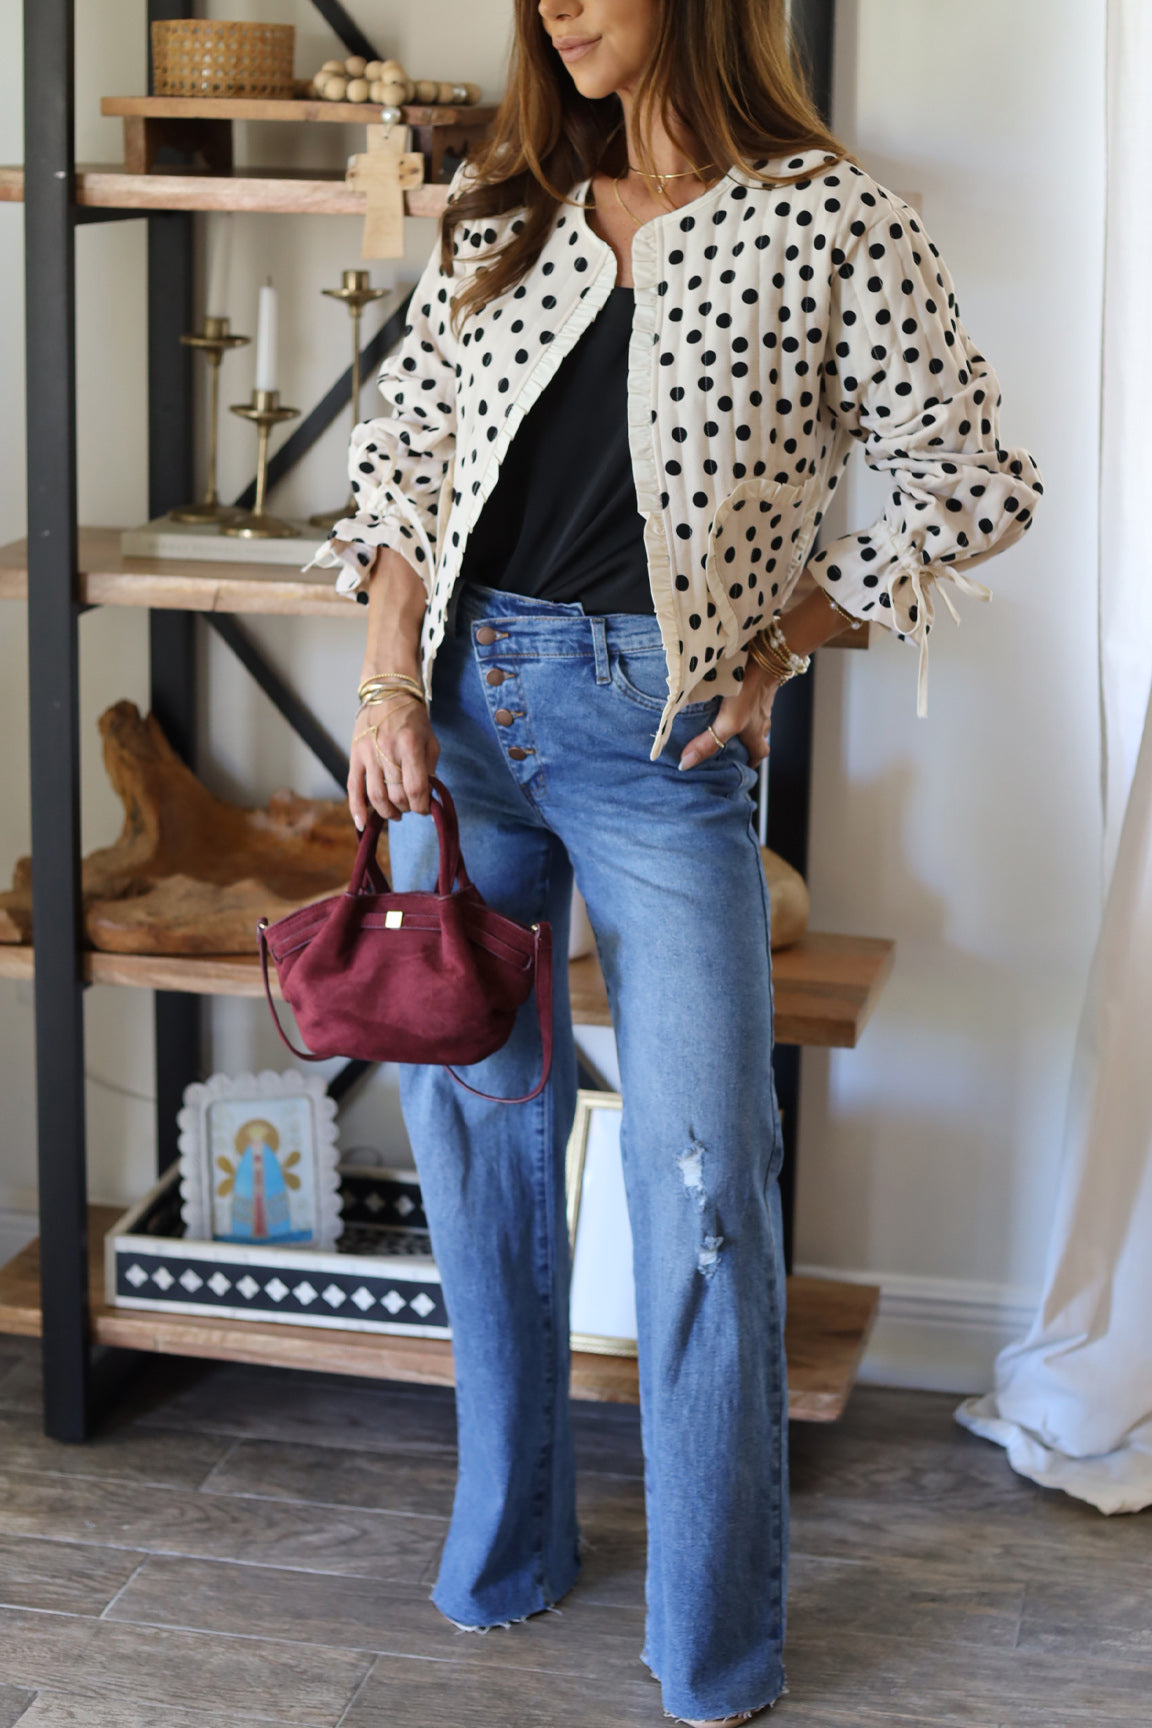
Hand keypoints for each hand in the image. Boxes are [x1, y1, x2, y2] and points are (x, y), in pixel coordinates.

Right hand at [349, 691, 440, 825]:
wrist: (387, 692)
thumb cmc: (413, 718)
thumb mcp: (430, 739)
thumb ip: (430, 768)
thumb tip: (427, 796)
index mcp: (409, 745)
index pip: (416, 788)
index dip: (422, 806)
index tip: (425, 809)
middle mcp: (387, 750)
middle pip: (396, 794)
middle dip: (407, 807)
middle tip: (412, 807)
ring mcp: (368, 754)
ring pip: (376, 796)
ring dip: (388, 812)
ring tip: (396, 814)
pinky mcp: (355, 756)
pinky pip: (353, 788)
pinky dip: (357, 809)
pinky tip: (363, 824)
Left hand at [679, 658, 779, 770]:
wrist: (766, 655)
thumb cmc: (751, 691)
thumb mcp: (729, 722)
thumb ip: (709, 743)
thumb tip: (686, 764)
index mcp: (757, 731)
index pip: (760, 753)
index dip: (752, 762)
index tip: (743, 766)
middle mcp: (761, 717)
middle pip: (756, 735)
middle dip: (744, 741)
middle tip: (728, 743)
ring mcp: (760, 699)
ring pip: (752, 715)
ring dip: (740, 719)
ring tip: (719, 719)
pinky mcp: (755, 681)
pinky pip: (747, 695)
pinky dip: (737, 698)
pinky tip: (723, 694)